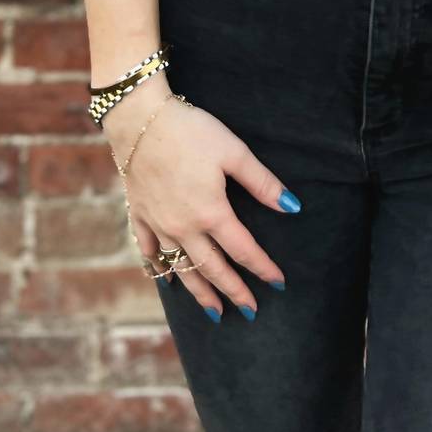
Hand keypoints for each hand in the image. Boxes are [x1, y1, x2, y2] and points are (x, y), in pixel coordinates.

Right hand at [106, 80, 298, 319]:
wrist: (140, 120)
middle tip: (250, 311)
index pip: (244, 251)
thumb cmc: (191, 131)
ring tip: (214, 312)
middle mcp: (184, 227)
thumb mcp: (234, 152)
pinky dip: (158, 267)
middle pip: (213, 269)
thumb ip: (263, 183)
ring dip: (200, 291)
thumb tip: (292, 207)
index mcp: (212, 213)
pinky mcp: (139, 214)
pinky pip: (149, 250)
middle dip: (234, 292)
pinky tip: (166, 277)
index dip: (263, 269)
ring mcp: (159, 224)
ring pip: (182, 268)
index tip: (279, 284)